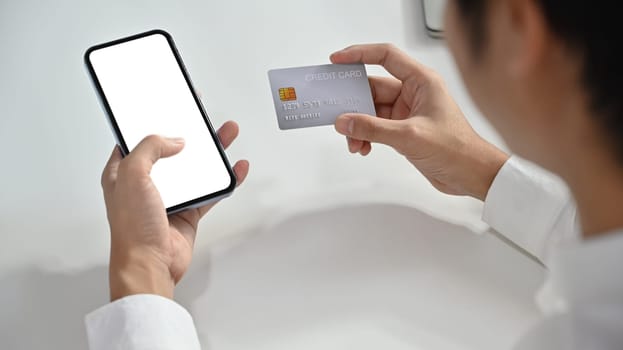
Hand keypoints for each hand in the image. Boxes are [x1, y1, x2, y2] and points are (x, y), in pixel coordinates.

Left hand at [101, 121, 248, 300]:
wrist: (150, 264)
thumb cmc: (132, 229)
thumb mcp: (132, 175)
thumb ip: (151, 148)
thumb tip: (174, 140)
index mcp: (123, 171)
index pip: (138, 137)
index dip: (154, 119)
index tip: (170, 104)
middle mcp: (147, 182)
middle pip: (173, 149)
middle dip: (190, 131)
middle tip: (203, 115)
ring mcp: (170, 197)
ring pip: (196, 167)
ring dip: (212, 152)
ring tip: (226, 134)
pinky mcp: (189, 211)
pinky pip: (211, 191)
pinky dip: (226, 179)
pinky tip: (235, 168)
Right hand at [331, 44, 508, 199]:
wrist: (471, 175)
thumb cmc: (457, 149)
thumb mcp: (410, 136)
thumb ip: (373, 128)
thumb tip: (344, 122)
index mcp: (422, 81)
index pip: (386, 56)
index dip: (359, 54)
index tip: (337, 60)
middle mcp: (413, 93)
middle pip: (373, 87)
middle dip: (354, 104)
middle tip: (336, 113)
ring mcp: (407, 112)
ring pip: (371, 111)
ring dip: (358, 126)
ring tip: (353, 142)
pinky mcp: (403, 130)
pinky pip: (375, 127)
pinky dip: (366, 136)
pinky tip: (363, 148)